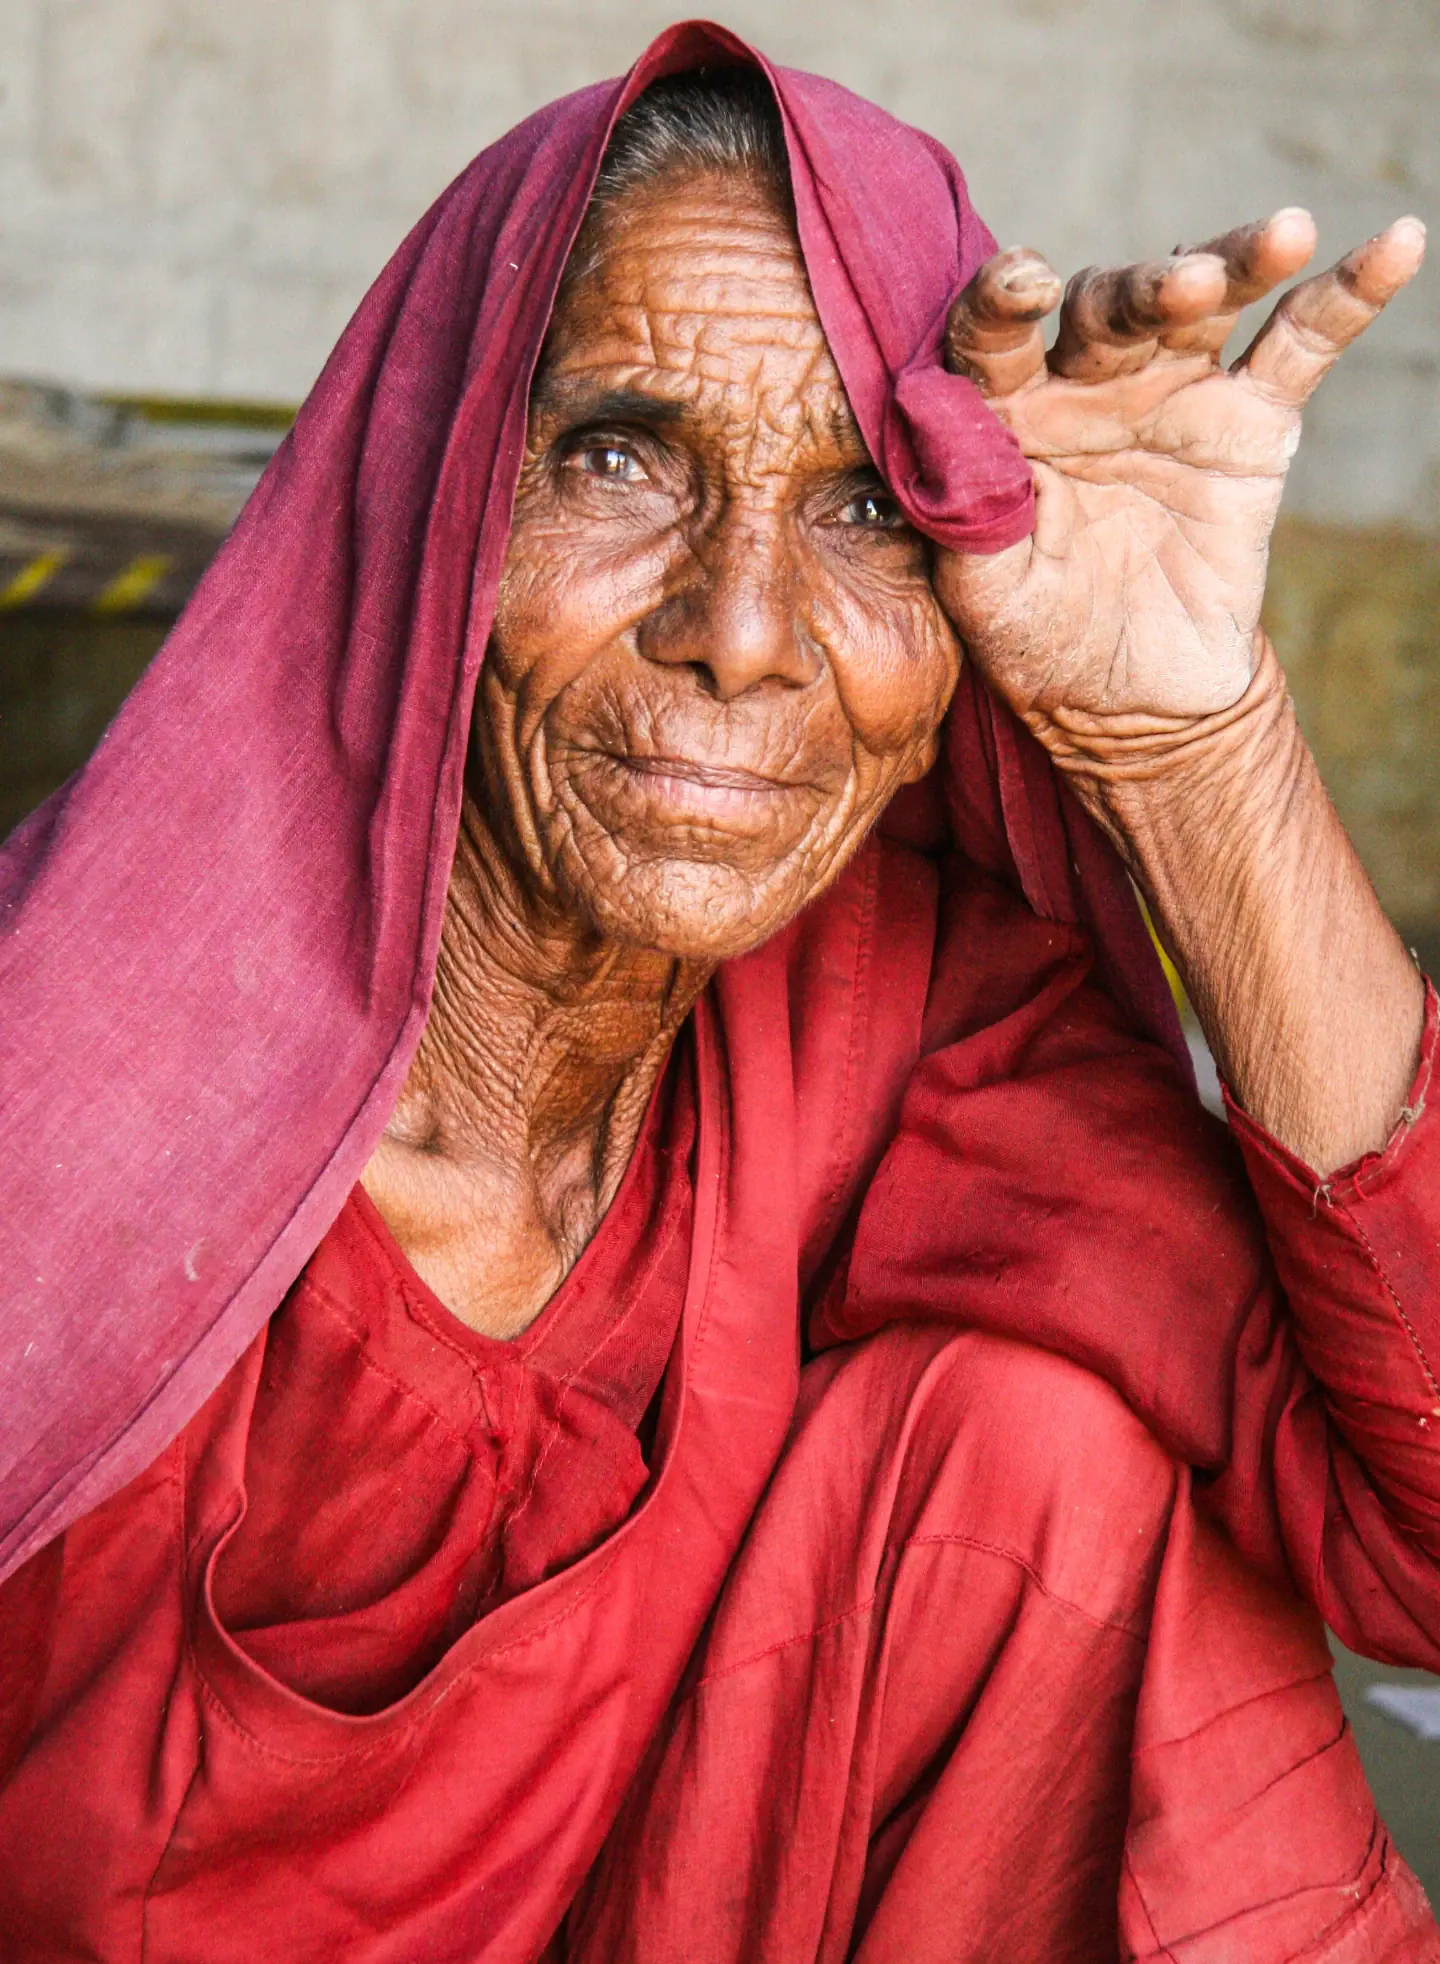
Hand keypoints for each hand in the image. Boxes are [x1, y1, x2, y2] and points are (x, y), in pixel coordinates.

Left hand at [933, 211, 1425, 740]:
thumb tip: (938, 409)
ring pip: (1201, 306)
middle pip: (1108, 308)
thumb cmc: (1039, 639)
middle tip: (1182, 287)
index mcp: (1004, 413)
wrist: (1131, 701)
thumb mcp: (984, 591)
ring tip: (1281, 236)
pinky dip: (1347, 295)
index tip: (1023, 282)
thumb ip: (963, 503)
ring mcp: (1170, 391)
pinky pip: (1300, 345)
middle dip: (1145, 290)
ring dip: (1236, 261)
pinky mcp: (1250, 419)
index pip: (993, 338)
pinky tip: (1397, 245)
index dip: (1002, 302)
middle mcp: (1084, 382)